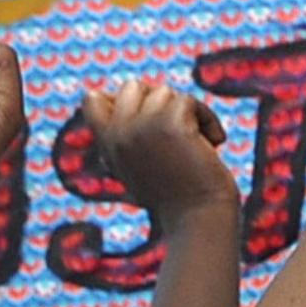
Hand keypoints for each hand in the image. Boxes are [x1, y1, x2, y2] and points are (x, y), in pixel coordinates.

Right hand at [74, 78, 239, 222]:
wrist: (199, 219)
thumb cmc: (176, 197)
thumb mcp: (140, 165)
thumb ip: (128, 135)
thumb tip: (119, 97)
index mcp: (108, 145)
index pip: (92, 100)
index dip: (121, 99)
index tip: (150, 123)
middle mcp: (119, 133)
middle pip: (132, 87)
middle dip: (160, 103)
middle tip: (178, 132)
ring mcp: (142, 126)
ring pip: (166, 93)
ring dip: (189, 114)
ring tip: (198, 144)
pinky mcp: (170, 122)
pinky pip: (190, 102)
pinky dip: (208, 120)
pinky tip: (214, 144)